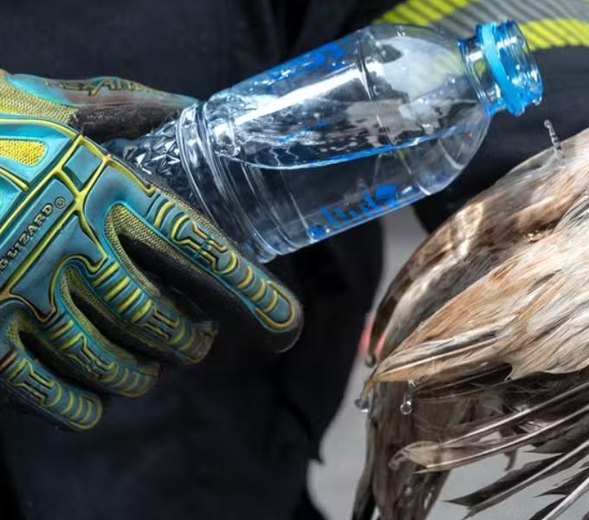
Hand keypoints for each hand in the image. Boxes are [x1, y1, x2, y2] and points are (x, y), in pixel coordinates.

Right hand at [0, 71, 301, 429]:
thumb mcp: (51, 104)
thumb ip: (124, 106)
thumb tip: (191, 108)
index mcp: (103, 186)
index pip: (200, 252)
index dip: (252, 294)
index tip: (287, 323)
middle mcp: (69, 243)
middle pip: (165, 320)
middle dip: (195, 340)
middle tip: (199, 339)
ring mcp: (19, 290)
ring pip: (115, 363)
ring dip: (146, 373)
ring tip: (154, 366)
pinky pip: (48, 392)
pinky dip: (84, 404)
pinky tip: (96, 398)